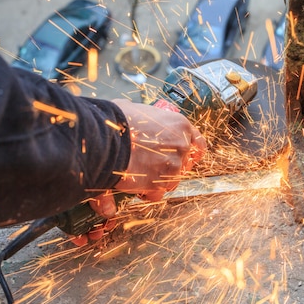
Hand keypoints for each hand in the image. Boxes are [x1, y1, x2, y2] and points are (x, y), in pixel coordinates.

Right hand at [70, 100, 205, 245]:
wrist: (105, 139)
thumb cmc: (117, 121)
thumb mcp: (132, 110)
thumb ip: (141, 121)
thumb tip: (132, 120)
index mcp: (179, 125)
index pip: (197, 143)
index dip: (188, 152)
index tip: (181, 156)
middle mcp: (181, 146)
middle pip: (184, 164)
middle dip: (170, 168)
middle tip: (152, 167)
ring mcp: (173, 166)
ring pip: (171, 180)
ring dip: (158, 181)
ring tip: (139, 175)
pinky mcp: (160, 183)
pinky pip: (158, 193)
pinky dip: (148, 193)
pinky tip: (136, 185)